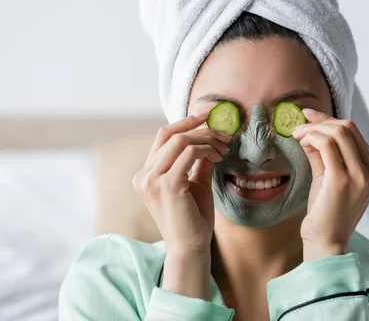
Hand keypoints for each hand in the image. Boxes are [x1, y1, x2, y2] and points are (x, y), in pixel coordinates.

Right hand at [132, 113, 230, 298]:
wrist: (191, 248)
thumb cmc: (193, 219)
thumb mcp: (195, 183)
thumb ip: (198, 161)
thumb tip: (209, 137)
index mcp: (145, 174)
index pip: (162, 137)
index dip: (185, 124)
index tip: (207, 118)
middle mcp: (143, 175)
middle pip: (169, 134)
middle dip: (198, 127)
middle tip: (223, 131)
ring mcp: (152, 180)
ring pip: (180, 141)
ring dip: (207, 139)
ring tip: (224, 147)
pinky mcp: (167, 185)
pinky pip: (190, 153)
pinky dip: (207, 149)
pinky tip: (219, 157)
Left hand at [292, 109, 368, 260]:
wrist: (326, 240)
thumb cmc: (325, 210)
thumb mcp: (328, 175)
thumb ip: (322, 153)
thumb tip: (310, 129)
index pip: (354, 131)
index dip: (328, 120)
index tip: (308, 116)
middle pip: (348, 127)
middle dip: (320, 121)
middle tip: (299, 126)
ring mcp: (361, 175)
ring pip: (339, 132)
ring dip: (313, 128)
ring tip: (297, 135)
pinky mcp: (343, 180)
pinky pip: (327, 144)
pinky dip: (311, 137)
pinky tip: (300, 141)